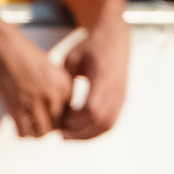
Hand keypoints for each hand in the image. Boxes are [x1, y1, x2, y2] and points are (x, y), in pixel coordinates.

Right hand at [0, 17, 73, 139]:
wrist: (4, 48)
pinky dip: (22, 133)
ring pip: (42, 132)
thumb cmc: (25, 57)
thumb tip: (59, 113)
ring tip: (30, 126)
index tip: (50, 115)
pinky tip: (19, 125)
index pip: (70, 114)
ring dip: (36, 133)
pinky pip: (23, 133)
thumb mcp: (51, 69)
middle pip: (57, 126)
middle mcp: (52, 94)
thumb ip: (58, 89)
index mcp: (64, 85)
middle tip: (38, 122)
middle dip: (49, 126)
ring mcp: (34, 102)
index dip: (60, 118)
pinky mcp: (16, 108)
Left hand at [59, 16, 129, 139]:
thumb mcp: (73, 58)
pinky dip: (95, 131)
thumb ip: (63, 79)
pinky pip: (110, 124)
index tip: (61, 119)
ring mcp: (121, 96)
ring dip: (86, 135)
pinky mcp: (121, 101)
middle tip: (60, 133)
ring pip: (106, 126)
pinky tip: (79, 131)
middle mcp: (116, 89)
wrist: (114, 38)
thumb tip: (52, 102)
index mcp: (104, 77)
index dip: (75, 119)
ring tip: (68, 135)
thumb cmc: (90, 47)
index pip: (92, 109)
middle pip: (99, 122)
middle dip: (78, 131)